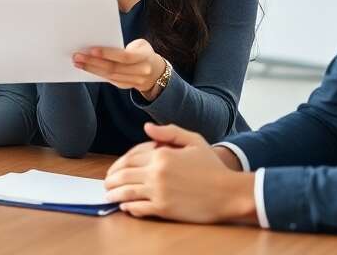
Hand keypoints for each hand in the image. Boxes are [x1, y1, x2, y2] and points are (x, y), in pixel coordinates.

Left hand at [73, 38, 166, 97]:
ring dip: (91, 69)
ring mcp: (134, 81)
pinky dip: (97, 74)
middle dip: (93, 62)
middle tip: (77, 56)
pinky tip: (86, 68)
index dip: (108, 54)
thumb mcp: (139, 45)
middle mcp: (141, 71)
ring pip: (110, 76)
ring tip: (78, 62)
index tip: (91, 49)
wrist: (155, 71)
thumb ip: (122, 46)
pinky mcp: (126, 86)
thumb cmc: (142, 52)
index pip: (124, 56)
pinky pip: (109, 80)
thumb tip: (98, 43)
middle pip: (114, 68)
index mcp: (144, 56)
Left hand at [103, 123, 257, 223]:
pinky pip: (139, 208)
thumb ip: (169, 132)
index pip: (129, 159)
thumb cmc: (213, 167)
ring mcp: (159, 191)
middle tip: (106, 184)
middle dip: (111, 180)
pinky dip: (129, 208)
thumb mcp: (194, 141)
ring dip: (114, 195)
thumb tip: (146, 127)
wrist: (230, 193)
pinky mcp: (164, 209)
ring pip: (127, 193)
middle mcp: (156, 173)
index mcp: (161, 154)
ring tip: (109, 196)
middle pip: (123, 175)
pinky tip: (126, 207)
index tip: (113, 170)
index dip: (117, 165)